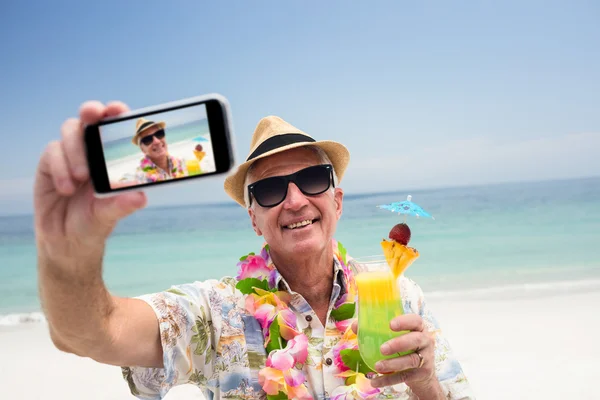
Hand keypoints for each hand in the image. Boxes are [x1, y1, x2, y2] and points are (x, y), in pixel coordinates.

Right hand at [34, 101, 146, 264]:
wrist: (66, 240)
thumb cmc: (94, 222)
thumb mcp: (110, 215)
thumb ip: (122, 205)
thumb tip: (141, 197)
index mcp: (112, 157)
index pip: (116, 128)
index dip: (117, 113)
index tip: (119, 109)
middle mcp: (92, 151)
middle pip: (90, 118)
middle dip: (92, 111)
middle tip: (93, 115)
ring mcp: (70, 154)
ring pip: (70, 130)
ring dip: (76, 148)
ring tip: (82, 177)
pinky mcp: (50, 163)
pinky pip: (52, 151)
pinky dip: (61, 167)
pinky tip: (67, 188)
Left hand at [352, 314, 435, 388]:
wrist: (422, 373)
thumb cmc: (405, 348)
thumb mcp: (396, 337)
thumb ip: (377, 330)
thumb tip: (355, 326)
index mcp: (418, 328)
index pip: (416, 320)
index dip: (404, 321)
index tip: (390, 324)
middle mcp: (425, 341)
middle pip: (416, 340)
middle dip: (399, 344)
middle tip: (382, 349)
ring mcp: (425, 358)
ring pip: (411, 360)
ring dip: (393, 364)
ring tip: (377, 366)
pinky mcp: (422, 373)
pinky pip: (404, 377)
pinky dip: (389, 380)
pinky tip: (376, 381)